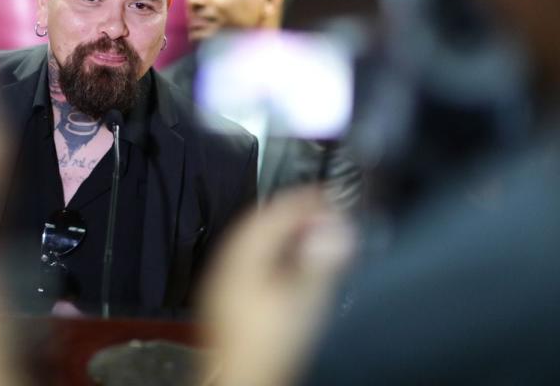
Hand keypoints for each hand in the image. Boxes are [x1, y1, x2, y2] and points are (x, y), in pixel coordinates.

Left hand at [200, 189, 355, 385]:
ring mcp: (224, 283)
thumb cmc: (264, 347)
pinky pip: (252, 262)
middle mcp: (226, 265)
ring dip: (284, 234)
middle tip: (322, 211)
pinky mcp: (229, 300)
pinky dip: (275, 253)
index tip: (326, 194)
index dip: (302, 200)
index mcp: (240, 257)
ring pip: (255, 243)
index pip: (271, 212)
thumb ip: (321, 263)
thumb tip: (337, 229)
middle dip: (293, 214)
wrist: (242, 381)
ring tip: (312, 232)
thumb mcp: (302, 301)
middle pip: (259, 225)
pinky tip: (291, 265)